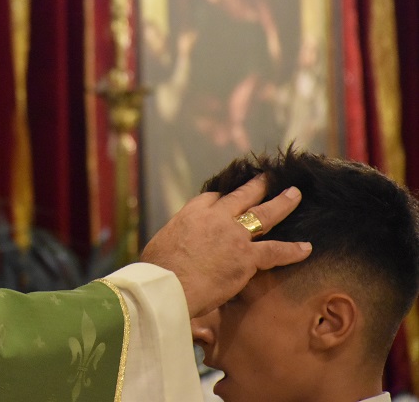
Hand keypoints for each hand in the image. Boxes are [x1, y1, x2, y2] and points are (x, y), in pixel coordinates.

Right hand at [140, 175, 310, 317]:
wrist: (167, 284)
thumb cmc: (157, 270)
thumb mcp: (161, 244)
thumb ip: (176, 241)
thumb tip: (174, 250)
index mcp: (191, 213)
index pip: (212, 198)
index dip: (223, 197)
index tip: (229, 196)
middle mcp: (215, 217)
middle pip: (242, 196)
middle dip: (257, 186)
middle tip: (267, 178)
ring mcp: (233, 235)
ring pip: (264, 215)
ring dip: (282, 203)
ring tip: (294, 194)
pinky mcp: (246, 256)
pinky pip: (275, 250)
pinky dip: (292, 250)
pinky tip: (306, 248)